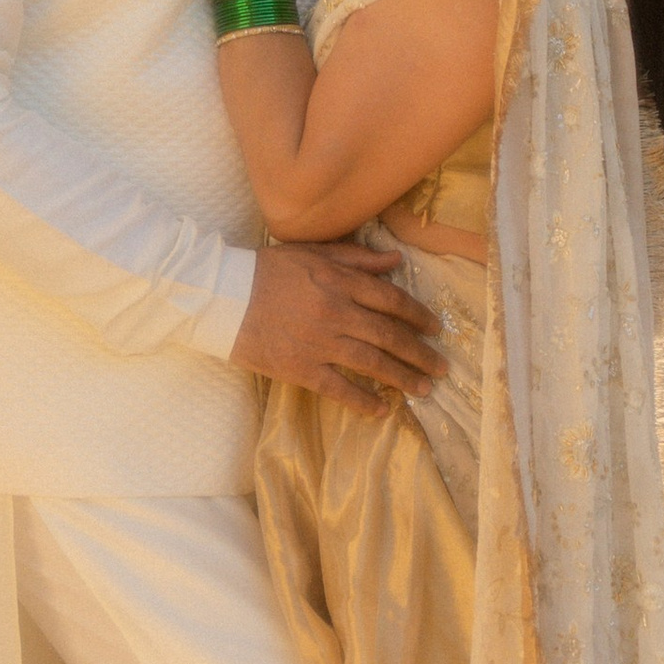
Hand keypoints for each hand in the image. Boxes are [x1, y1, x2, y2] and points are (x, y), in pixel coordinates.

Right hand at [231, 239, 442, 408]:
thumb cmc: (266, 271)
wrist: (222, 296)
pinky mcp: (301, 369)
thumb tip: (397, 262)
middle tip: (442, 367)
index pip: (392, 301)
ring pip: (373, 363)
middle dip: (421, 353)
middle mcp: (337, 313)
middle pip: (390, 336)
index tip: (435, 329)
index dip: (419, 316)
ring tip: (424, 389)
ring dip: (404, 377)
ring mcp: (320, 343)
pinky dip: (364, 402)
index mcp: (341, 282)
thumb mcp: (312, 253)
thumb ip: (356, 259)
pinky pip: (340, 389)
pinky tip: (383, 410)